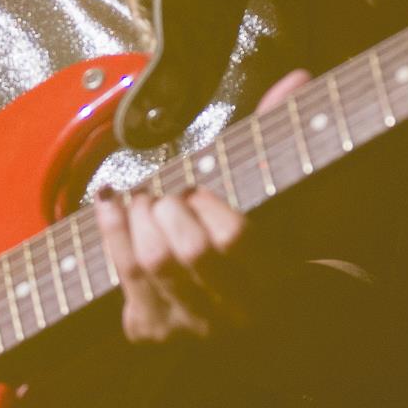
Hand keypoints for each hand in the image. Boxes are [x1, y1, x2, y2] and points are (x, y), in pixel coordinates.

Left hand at [94, 69, 309, 344]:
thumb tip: (297, 77)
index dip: (206, 203)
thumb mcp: (277, 196)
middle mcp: (235, 314)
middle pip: (187, 251)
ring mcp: (191, 328)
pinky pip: (121, 274)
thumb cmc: (261, 241)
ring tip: (142, 198)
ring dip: (137, 217)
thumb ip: (280, 136)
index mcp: (273, 280)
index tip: (195, 188)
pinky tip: (113, 206)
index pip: (234, 237)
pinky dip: (109, 231)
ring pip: (150, 263)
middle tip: (164, 192)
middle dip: (167, 208)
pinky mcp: (152, 331)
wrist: (248, 313)